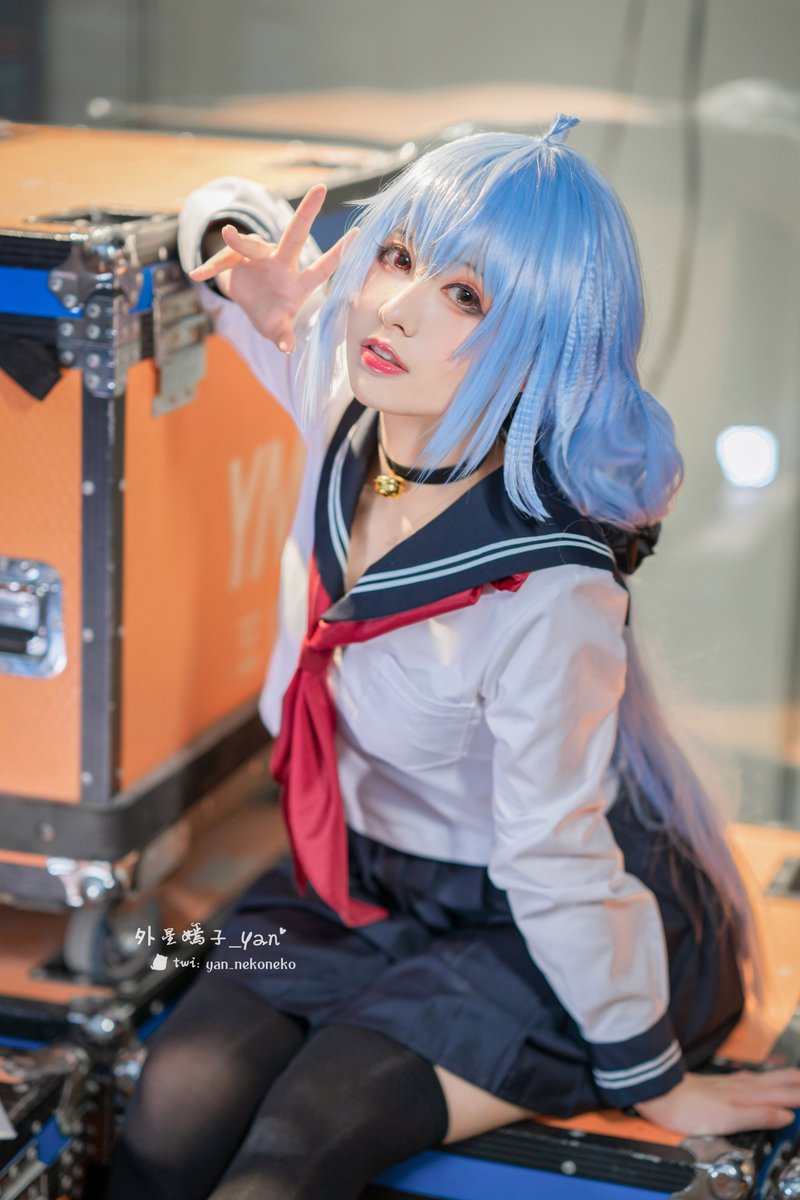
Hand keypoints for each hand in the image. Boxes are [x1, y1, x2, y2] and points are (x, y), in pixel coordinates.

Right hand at [189, 183, 358, 352]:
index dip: (339, 253)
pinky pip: (223, 260)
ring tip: (228, 235)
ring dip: (240, 240)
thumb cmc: (273, 316)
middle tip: (320, 189)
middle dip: (307, 212)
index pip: (322, 267)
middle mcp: (282, 263)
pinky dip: (211, 267)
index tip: (358, 233)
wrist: (250, 305)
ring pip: (252, 245)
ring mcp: (259, 257)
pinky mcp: (236, 258)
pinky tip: (197, 275)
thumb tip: (287, 348)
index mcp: (298, 282)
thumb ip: (283, 336)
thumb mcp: (278, 329)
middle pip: (295, 236)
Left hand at [635, 1067, 799, 1134]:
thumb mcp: (727, 1119)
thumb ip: (758, 1116)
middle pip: (776, 1082)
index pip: (783, 1094)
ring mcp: (731, 1083)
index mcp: (748, 1095)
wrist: (661, 1094)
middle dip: (796, 1082)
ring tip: (797, 1077)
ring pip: (765, 1079)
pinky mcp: (721, 1084)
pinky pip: (753, 1080)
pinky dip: (766, 1080)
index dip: (799, 1094)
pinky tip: (761, 1080)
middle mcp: (742, 1086)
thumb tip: (786, 1115)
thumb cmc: (690, 1109)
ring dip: (784, 1079)